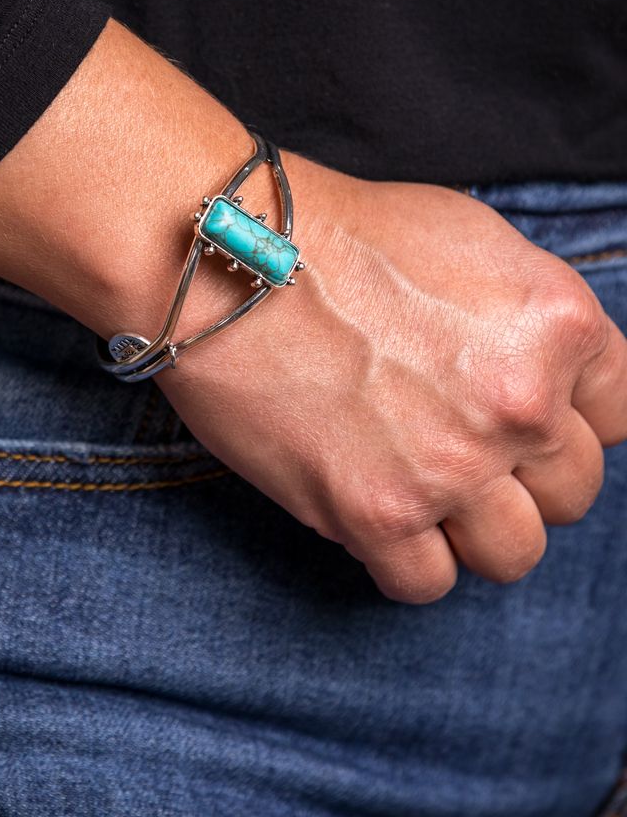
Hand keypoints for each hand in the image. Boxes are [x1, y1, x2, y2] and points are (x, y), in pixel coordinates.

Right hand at [0, 19, 626, 603]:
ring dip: (473, 529)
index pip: (619, 417)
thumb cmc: (340, 233)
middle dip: (521, 475)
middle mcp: (520, 403)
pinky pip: (429, 584)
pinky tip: (374, 512)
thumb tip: (552, 371)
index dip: (567, 420)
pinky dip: (405, 559)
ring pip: (515, 554)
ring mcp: (452, 467)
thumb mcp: (473, 239)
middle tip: (456, 445)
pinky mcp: (376, 515)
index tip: (521, 419)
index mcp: (558, 325)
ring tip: (420, 488)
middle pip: (573, 491)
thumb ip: (533, 317)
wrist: (229, 255)